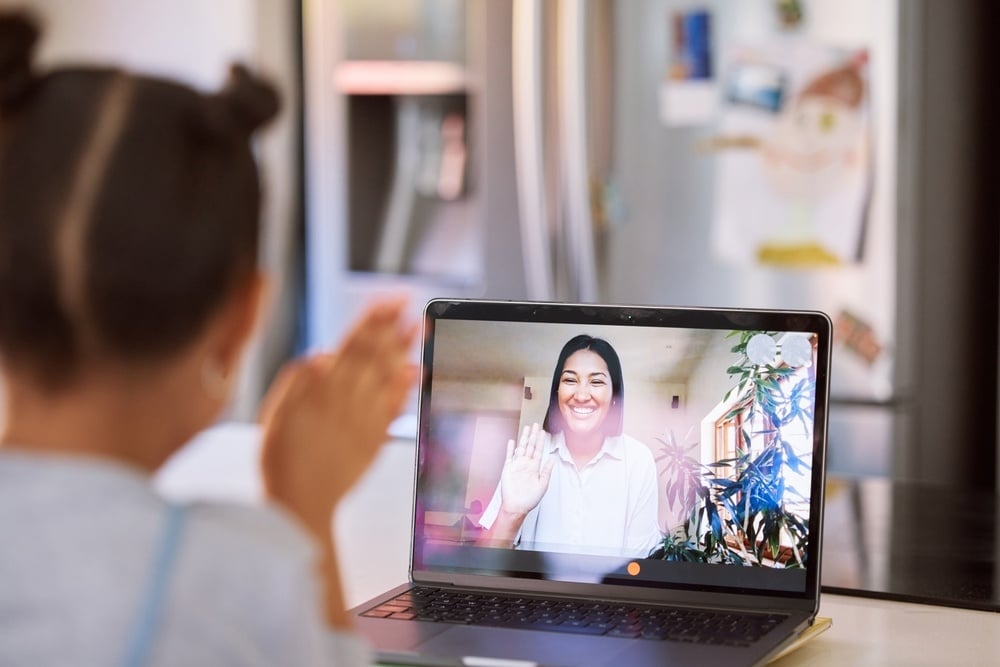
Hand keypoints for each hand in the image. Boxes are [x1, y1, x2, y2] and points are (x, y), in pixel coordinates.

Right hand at [258, 295, 417, 533]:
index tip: (387, 301)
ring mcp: (363, 420)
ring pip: (386, 377)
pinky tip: (416, 371)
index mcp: (319, 392)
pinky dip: (405, 389)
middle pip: (372, 355)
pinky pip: (393, 409)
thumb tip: (319, 355)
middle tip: (409, 303)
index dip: (371, 321)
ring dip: (404, 350)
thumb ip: (297, 384)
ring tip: (419, 327)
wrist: (298, 507)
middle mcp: (345, 402)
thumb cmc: (282, 462)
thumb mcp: (275, 416)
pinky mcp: (374, 440)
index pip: (350, 346)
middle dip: (391, 326)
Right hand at [499, 423, 554, 516]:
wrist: (516, 506)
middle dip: (533, 435)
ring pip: (521, 448)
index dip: (541, 441)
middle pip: (530, 446)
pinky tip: (512, 441)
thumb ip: (547, 471)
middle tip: (536, 425)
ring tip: (526, 428)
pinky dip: (510, 449)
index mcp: (535, 468)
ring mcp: (517, 465)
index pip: (539, 451)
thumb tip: (553, 459)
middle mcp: (526, 464)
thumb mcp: (543, 484)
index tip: (543, 432)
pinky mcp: (508, 469)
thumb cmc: (530, 499)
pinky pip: (509, 456)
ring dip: (524, 438)